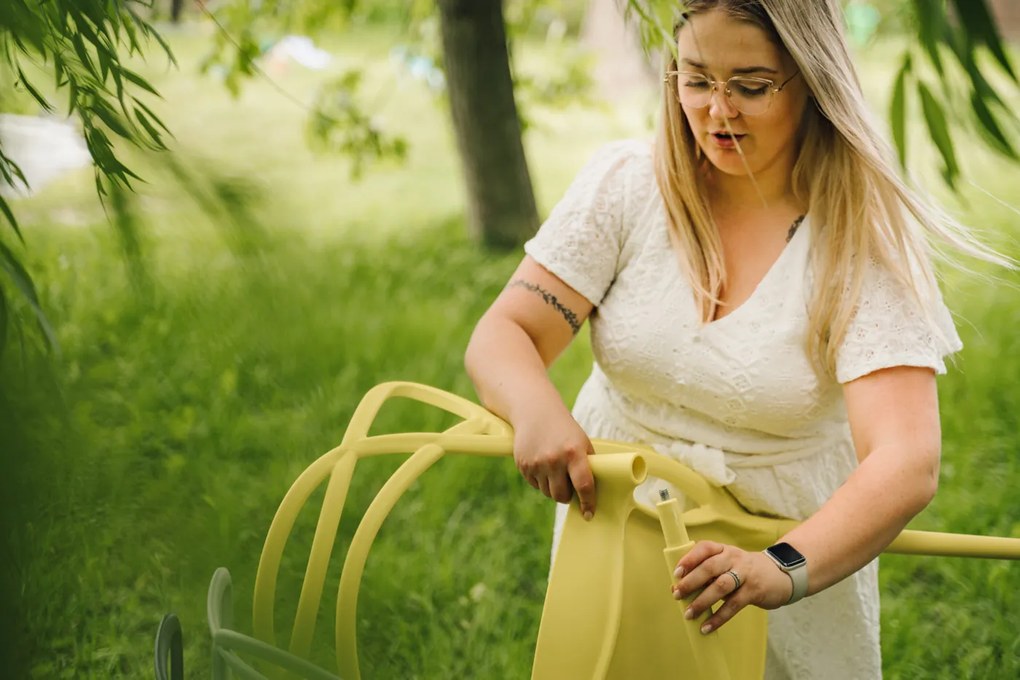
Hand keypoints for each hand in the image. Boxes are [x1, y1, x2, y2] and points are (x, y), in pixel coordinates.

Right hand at [512, 410, 596, 518]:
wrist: (535, 412)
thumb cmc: (565, 430)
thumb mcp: (581, 442)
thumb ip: (587, 465)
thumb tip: (592, 494)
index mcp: (574, 453)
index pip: (584, 485)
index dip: (588, 503)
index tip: (589, 514)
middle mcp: (554, 459)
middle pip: (561, 496)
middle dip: (567, 496)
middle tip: (569, 489)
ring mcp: (537, 463)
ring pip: (547, 493)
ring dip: (553, 489)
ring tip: (555, 472)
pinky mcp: (523, 465)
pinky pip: (535, 485)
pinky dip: (541, 481)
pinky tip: (543, 465)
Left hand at [671, 541, 794, 633]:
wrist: (779, 574)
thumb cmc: (742, 571)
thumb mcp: (726, 565)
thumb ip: (704, 574)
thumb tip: (675, 588)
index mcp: (723, 549)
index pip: (704, 548)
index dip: (689, 559)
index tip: (676, 573)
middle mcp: (733, 558)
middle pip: (710, 567)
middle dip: (691, 582)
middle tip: (677, 595)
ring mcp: (745, 574)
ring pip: (721, 586)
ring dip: (702, 601)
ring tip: (689, 614)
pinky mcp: (754, 591)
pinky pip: (733, 605)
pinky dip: (718, 617)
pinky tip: (707, 627)